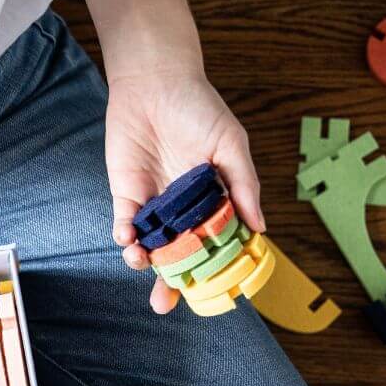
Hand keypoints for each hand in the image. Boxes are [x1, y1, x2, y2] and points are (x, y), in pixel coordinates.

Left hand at [106, 67, 264, 313]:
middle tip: (165, 305)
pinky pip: (126, 226)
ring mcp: (155, 205)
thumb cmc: (198, 107)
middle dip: (171, 283)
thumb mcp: (230, 144)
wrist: (153, 81)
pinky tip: (129, 237)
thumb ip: (243, 185)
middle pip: (179, 256)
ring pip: (150, 247)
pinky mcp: (127, 195)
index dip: (212, 269)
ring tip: (143, 263)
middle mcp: (184, 210)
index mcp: (214, 201)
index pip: (216, 244)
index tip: (211, 291)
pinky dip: (125, 237)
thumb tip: (260, 228)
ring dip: (144, 263)